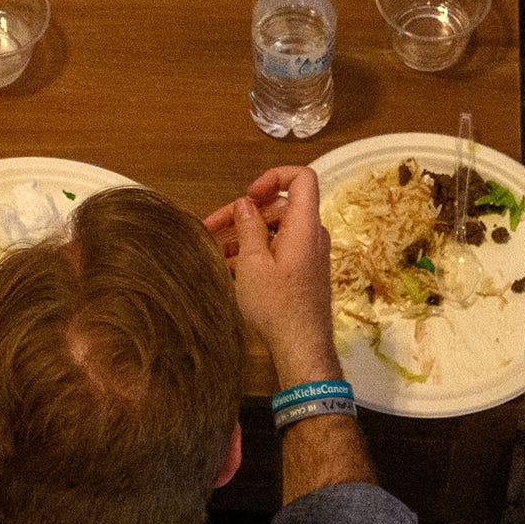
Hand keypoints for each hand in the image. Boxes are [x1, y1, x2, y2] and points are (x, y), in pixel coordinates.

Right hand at [204, 167, 343, 385]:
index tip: (248, 196)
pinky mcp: (304, 270)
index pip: (302, 178)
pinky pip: (281, 248)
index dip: (273, 177)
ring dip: (247, 234)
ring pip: (276, 229)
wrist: (301, 346)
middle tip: (212, 226)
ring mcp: (309, 253)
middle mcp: (312, 235)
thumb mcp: (252, 263)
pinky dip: (258, 249)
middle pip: (280, 206)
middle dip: (245, 213)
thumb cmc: (277, 307)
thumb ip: (248, 227)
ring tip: (216, 249)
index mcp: (304, 226)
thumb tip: (245, 204)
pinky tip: (231, 265)